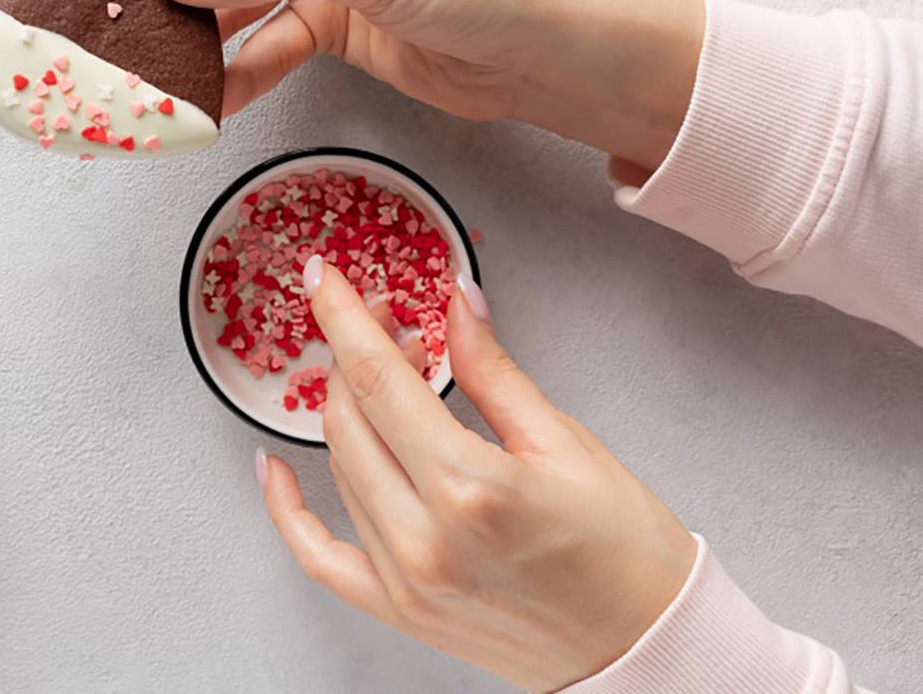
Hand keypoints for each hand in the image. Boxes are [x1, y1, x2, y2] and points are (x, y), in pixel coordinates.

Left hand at [257, 265, 696, 691]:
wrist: (648, 647)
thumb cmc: (628, 554)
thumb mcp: (566, 443)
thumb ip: (493, 371)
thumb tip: (457, 302)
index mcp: (473, 487)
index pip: (378, 379)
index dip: (342, 316)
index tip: (323, 276)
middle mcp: (427, 537)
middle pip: (351, 417)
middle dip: (356, 353)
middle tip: (387, 319)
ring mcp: (407, 580)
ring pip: (340, 467)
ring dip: (347, 409)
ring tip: (386, 375)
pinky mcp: (400, 610)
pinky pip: (318, 556)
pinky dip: (287, 510)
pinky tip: (274, 468)